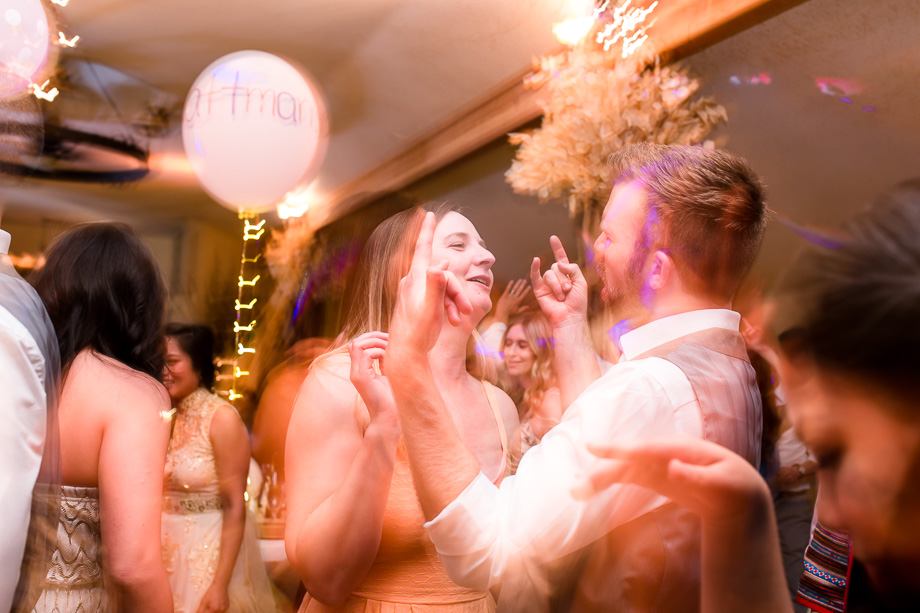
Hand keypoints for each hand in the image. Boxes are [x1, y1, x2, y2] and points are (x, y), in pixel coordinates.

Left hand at [196, 581, 228, 612]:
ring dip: (214, 612)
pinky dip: (219, 610)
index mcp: (214, 609)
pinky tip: (217, 605)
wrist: (220, 585)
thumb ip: (200, 610)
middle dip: (210, 612)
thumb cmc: (211, 592)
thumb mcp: (203, 601)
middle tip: (208, 608)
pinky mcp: (227, 606)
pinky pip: (222, 611)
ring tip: (212, 606)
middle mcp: (220, 610)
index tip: (204, 610)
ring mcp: (225, 608)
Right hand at [349, 332, 398, 430]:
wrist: (389, 418)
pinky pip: (365, 354)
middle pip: (356, 342)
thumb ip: (384, 361)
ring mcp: (356, 374)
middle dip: (373, 336)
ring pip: (357, 344)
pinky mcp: (361, 378)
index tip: (389, 340)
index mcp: (361, 370)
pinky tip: (388, 359)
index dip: (373, 338)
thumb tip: (389, 345)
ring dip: (376, 342)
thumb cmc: (393, 399)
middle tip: (390, 339)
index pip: (359, 345)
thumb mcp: (389, 374)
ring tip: (390, 348)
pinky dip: (378, 352)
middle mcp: (356, 371)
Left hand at [389, 212, 471, 355]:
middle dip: (457, 290)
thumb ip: (436, 284)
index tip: (428, 213)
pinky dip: (447, 307)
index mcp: (415, 279)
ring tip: (458, 320)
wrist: (407, 353)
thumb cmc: (418, 332)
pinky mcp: (417, 303)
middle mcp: (412, 282)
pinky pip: (438, 297)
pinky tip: (453, 321)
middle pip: (442, 275)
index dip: (427, 230)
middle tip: (464, 310)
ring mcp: (414, 292)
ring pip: (442, 288)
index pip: (422, 248)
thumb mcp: (431, 308)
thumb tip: (440, 262)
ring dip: (454, 302)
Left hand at [494, 279, 530, 323]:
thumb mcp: (517, 311)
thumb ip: (523, 309)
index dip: (527, 290)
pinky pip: (507, 289)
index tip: (529, 286)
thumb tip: (529, 307)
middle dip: (523, 285)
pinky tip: (512, 281)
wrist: (502, 313)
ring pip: (514, 288)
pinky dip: (509, 285)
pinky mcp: (504, 295)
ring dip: (517, 284)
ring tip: (520, 280)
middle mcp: (514, 297)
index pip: (524, 294)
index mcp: (518, 301)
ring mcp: (509, 296)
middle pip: (519, 290)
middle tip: (525, 280)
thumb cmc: (510, 313)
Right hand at [531, 236, 587, 328]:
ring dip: (557, 285)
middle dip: (564, 278)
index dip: (557, 248)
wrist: (569, 317)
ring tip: (562, 296)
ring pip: (549, 274)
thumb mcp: (581, 282)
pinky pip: (535, 276)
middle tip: (569, 290)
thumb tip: (558, 262)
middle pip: (556, 267)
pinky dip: (535, 268)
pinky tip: (536, 261)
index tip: (553, 238)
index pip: (561, 257)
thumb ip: (573, 268)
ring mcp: (547, 283)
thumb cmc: (578, 302)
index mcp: (567, 274)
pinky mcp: (539, 290)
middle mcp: (556, 277)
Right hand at [573, 435, 770, 524]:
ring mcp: (657, 463)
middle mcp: (665, 452)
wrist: (736, 494)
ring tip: (576, 490)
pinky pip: (626, 477)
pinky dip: (608, 481)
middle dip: (604, 468)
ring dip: (600, 477)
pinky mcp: (652, 475)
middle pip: (630, 458)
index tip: (600, 451)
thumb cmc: (734, 487)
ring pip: (623, 468)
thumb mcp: (724, 484)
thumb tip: (672, 467)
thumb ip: (698, 477)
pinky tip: (589, 488)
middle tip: (579, 483)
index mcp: (683, 448)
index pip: (649, 448)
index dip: (625, 450)